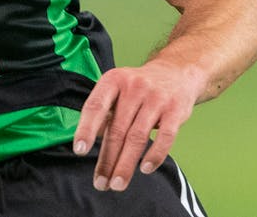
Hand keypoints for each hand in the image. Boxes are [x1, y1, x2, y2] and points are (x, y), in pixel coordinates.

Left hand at [71, 60, 203, 191]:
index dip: (86, 129)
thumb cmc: (139, 88)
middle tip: (101, 183)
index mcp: (114, 80)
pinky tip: (145, 169)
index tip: (80, 150)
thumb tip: (88, 143)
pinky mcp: (176, 110)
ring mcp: (156, 98)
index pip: (95, 106)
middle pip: (117, 129)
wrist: (176, 72)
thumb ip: (103, 113)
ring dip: (126, 165)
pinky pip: (165, 137)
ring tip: (118, 184)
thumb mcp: (117, 90)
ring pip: (138, 137)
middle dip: (107, 160)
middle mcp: (134, 87)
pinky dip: (155, 155)